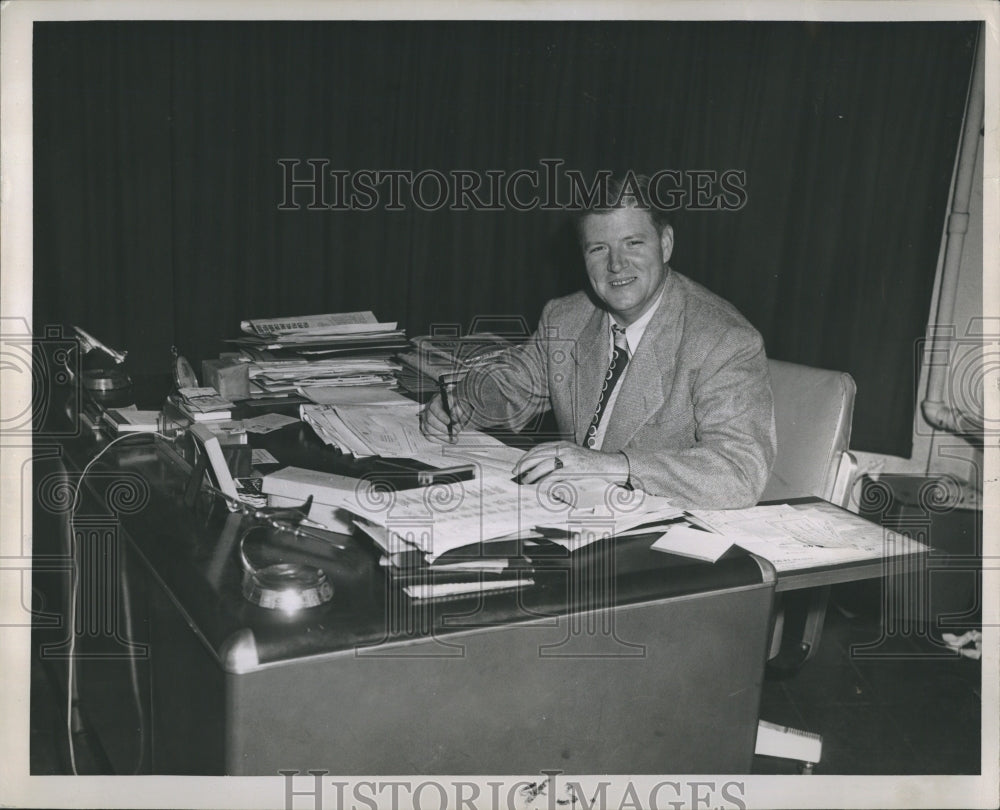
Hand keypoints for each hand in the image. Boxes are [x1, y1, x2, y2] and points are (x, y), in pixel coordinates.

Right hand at [420, 393, 472, 442]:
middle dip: (443, 428)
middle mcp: (428, 409)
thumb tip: (454, 420)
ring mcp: (425, 419)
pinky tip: (448, 441)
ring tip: (453, 438)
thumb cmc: (457, 407)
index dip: (441, 415)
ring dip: (442, 436)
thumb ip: (457, 411)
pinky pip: (428, 436)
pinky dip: (439, 440)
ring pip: (428, 429)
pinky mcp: (425, 428)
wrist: (455, 411)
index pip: (434, 407)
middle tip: (454, 432)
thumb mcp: (459, 406)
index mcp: (436, 400)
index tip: (449, 422)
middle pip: (430, 419)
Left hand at [511, 441, 628, 485]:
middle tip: (516, 473)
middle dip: (524, 464)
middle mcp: (564, 449)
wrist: (610, 465)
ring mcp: (569, 459)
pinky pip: (553, 475)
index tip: (519, 465)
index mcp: (563, 445)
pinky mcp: (573, 469)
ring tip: (524, 481)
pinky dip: (543, 481)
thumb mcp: (574, 455)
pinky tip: (538, 486)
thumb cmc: (591, 464)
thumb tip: (540, 468)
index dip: (527, 457)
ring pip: (543, 465)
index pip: (539, 449)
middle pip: (537, 455)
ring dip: (531, 474)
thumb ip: (559, 458)